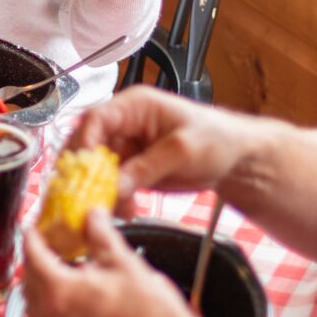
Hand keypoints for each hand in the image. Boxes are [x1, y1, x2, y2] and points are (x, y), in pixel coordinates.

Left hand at [22, 218, 213, 316]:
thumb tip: (92, 214)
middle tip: (49, 251)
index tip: (34, 229)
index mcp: (61, 291)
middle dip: (35, 265)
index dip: (32, 238)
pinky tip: (72, 310)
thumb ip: (101, 235)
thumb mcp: (125, 263)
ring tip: (60, 279)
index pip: (32, 256)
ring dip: (42, 292)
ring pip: (36, 311)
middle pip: (29, 284)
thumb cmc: (152, 311)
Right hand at [71, 86, 259, 205]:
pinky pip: (110, 185)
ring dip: (99, 190)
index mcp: (135, 106)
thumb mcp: (182, 150)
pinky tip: (126, 210)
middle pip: (88, 145)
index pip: (96, 118)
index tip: (82, 168)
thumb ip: (147, 167)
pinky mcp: (130, 170)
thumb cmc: (216, 138)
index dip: (84, 142)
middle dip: (84, 172)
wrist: (235, 159)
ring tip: (113, 208)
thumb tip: (115, 185)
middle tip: (86, 195)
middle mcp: (124, 126)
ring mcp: (125, 149)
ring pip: (95, 170)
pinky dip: (114, 200)